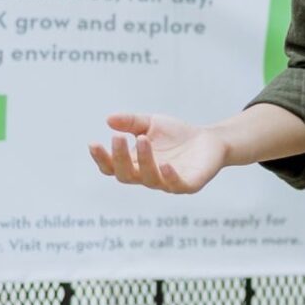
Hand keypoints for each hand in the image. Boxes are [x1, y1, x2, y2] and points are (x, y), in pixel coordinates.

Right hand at [91, 111, 231, 194]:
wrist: (210, 139)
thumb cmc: (176, 135)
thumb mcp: (151, 123)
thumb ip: (131, 122)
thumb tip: (109, 119)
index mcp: (135, 164)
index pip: (112, 167)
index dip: (101, 158)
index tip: (94, 143)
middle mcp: (148, 176)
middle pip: (126, 175)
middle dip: (120, 158)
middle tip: (117, 138)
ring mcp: (167, 182)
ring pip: (149, 179)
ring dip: (144, 160)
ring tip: (143, 140)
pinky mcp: (188, 184)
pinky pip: (176, 185)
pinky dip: (169, 176)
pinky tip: (165, 164)